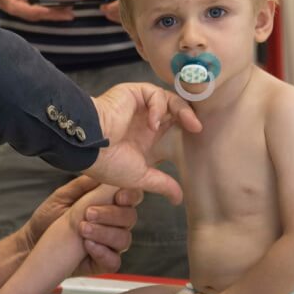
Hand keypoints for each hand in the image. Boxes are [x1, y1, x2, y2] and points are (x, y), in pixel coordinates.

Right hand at [0, 0, 73, 21]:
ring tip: (68, 12)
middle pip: (27, 13)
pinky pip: (32, 10)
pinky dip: (45, 10)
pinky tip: (59, 7)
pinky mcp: (18, 2)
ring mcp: (11, 1)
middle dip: (48, 14)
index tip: (48, 9)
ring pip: (31, 14)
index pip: (15, 5)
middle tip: (67, 13)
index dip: (32, 10)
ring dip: (49, 15)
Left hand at [21, 176, 141, 275]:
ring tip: (82, 229)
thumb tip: (103, 170)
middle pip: (130, 217)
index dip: (130, 195)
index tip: (118, 196)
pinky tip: (88, 246)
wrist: (34, 241)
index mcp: (109, 203)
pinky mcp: (103, 262)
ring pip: (124, 239)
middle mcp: (114, 223)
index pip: (131, 197)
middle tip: (89, 213)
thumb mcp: (63, 195)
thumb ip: (84, 184)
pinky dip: (103, 253)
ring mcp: (110, 244)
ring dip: (104, 233)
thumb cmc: (50, 216)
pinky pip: (114, 261)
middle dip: (111, 214)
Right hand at [85, 83, 201, 203]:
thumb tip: (178, 199)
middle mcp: (145, 120)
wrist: (89, 146)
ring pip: (170, 100)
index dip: (189, 133)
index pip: (175, 129)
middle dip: (191, 118)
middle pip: (176, 111)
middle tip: (201, 129)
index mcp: (147, 138)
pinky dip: (159, 107)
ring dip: (182, 111)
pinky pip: (155, 94)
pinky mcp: (134, 94)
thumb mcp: (140, 177)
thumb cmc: (107, 163)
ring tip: (191, 124)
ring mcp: (140, 106)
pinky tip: (153, 123)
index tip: (204, 143)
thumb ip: (162, 183)